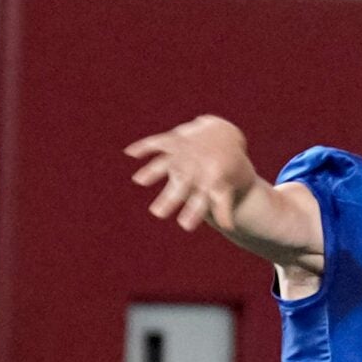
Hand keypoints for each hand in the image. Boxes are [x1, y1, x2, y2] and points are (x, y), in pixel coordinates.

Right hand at [128, 115, 260, 231]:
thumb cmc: (223, 166)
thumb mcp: (225, 185)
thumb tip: (231, 228)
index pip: (202, 199)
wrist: (225, 132)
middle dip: (169, 198)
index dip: (194, 212)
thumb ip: (223, 207)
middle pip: (182, 185)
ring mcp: (184, 153)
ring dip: (153, 171)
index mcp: (210, 179)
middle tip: (158, 213)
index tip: (185, 227)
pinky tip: (130, 153)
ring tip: (139, 180)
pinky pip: (158, 142)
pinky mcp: (175, 140)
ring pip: (167, 163)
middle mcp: (196, 166)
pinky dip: (144, 147)